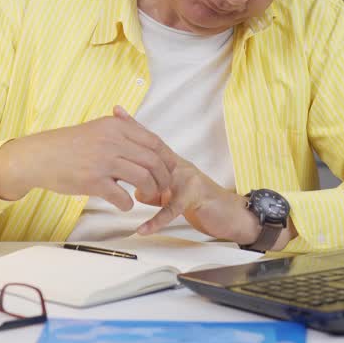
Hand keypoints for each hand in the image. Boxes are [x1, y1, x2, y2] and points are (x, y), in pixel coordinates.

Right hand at [0, 106, 177, 211]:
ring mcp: (103, 161)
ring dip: (150, 191)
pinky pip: (122, 197)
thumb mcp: (97, 129)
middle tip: (162, 188)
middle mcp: (112, 141)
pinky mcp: (93, 181)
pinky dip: (127, 204)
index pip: (154, 142)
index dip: (167, 158)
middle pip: (153, 161)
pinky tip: (124, 204)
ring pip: (143, 179)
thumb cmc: (68, 145)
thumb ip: (122, 131)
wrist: (39, 157)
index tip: (170, 169)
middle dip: (163, 178)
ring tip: (145, 197)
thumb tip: (147, 142)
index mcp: (115, 126)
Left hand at [106, 109, 258, 244]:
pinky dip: (156, 221)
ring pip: (161, 177)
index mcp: (173, 163)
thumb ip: (156, 191)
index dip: (134, 128)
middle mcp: (180, 167)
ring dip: (144, 187)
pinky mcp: (194, 198)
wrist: (229, 214)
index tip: (117, 112)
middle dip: (135, 140)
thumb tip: (138, 193)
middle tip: (114, 126)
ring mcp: (188, 180)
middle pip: (154, 151)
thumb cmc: (201, 201)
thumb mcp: (174, 194)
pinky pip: (172, 209)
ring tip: (124, 194)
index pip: (150, 143)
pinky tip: (143, 229)